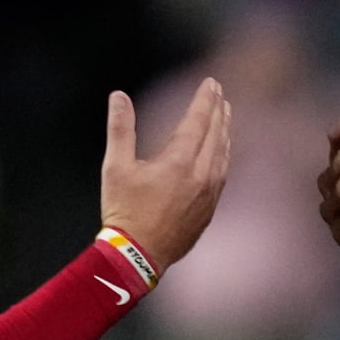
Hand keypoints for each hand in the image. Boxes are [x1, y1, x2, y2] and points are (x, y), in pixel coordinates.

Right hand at [99, 77, 230, 271]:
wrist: (138, 256)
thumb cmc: (123, 212)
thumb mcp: (115, 167)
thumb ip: (120, 129)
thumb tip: (119, 96)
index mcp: (178, 162)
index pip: (198, 121)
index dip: (205, 99)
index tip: (211, 83)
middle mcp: (200, 176)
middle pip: (216, 135)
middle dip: (218, 111)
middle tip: (219, 93)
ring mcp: (209, 195)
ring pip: (223, 155)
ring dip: (224, 132)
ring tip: (225, 116)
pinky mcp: (209, 210)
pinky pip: (222, 174)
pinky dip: (224, 156)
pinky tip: (221, 152)